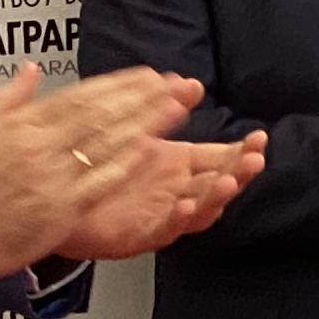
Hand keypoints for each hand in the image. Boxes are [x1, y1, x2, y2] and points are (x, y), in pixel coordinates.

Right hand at [0, 67, 255, 279]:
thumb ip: (8, 97)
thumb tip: (29, 69)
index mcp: (22, 125)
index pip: (80, 96)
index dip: (118, 84)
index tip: (145, 75)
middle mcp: (40, 147)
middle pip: (101, 115)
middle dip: (142, 98)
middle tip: (174, 86)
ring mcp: (52, 179)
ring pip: (106, 144)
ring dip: (145, 125)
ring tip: (175, 110)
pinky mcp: (59, 211)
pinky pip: (98, 184)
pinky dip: (125, 167)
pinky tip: (150, 153)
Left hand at [54, 118, 263, 260]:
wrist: (60, 195)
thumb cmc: (98, 164)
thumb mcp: (135, 126)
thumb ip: (164, 104)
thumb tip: (191, 84)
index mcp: (179, 165)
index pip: (221, 157)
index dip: (242, 150)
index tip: (257, 138)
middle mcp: (176, 189)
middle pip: (220, 183)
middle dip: (240, 172)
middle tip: (254, 158)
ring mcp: (162, 213)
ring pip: (201, 209)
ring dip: (217, 196)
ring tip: (228, 181)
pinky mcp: (141, 234)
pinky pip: (165, 229)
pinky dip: (178, 218)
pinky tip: (185, 206)